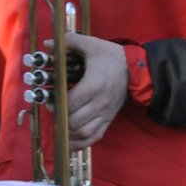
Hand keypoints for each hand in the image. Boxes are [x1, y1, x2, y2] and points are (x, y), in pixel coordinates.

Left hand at [59, 33, 127, 149]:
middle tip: (53, 111)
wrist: (137, 68)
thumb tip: (47, 43)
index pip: (69, 105)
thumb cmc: (112, 57)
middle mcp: (99, 104)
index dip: (55, 106)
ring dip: (68, 133)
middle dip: (59, 119)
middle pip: (73, 121)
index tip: (49, 101)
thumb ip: (70, 41)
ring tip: (60, 126)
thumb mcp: (92, 44)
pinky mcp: (109, 119)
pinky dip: (81, 143)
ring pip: (83, 133)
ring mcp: (105, 114)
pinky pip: (95, 137)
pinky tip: (70, 143)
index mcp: (93, 86)